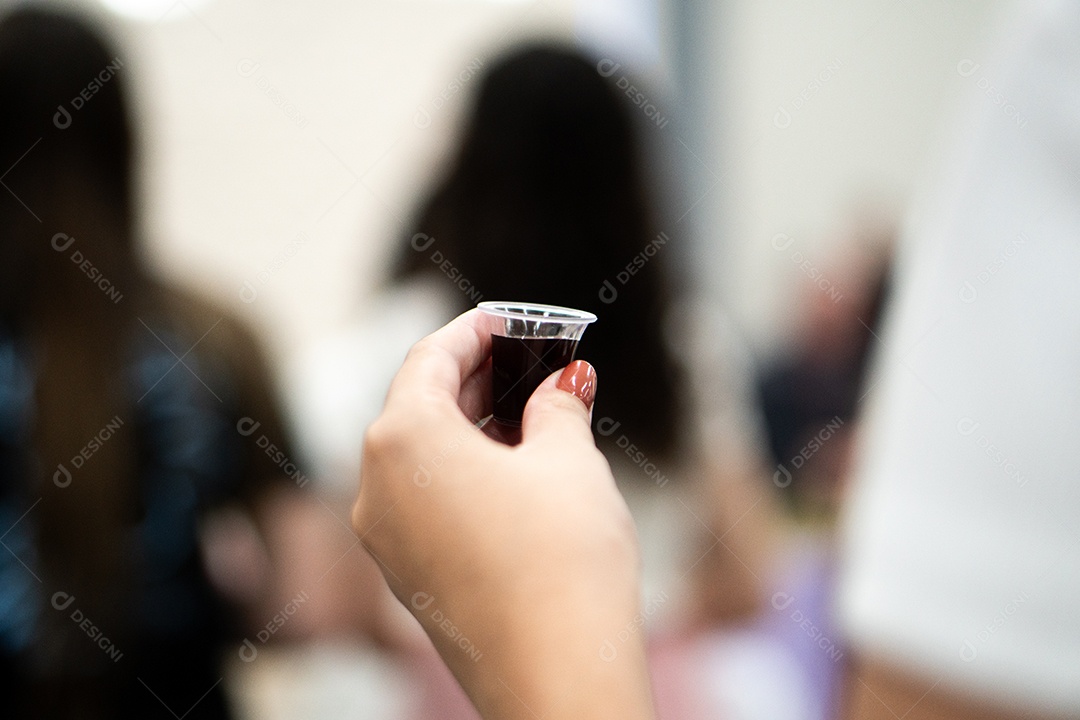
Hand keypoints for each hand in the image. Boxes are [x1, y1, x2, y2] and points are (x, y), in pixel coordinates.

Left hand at [351, 309, 653, 719]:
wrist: (557, 677)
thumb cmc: (561, 561)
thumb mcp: (569, 461)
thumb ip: (558, 406)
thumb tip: (564, 383)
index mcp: (402, 440)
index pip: (429, 358)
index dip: (474, 330)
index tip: (506, 318)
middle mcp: (374, 485)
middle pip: (419, 404)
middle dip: (476, 378)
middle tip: (530, 360)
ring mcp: (384, 536)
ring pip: (420, 455)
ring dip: (470, 426)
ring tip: (530, 411)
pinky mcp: (406, 573)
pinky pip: (423, 498)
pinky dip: (461, 470)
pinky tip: (512, 468)